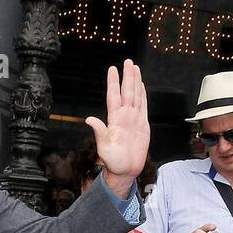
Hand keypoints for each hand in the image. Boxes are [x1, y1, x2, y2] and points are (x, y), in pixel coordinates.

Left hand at [85, 60, 149, 186]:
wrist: (126, 171)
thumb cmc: (113, 162)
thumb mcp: (104, 148)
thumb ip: (99, 132)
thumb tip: (89, 119)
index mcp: (114, 120)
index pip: (114, 96)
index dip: (113, 83)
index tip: (113, 69)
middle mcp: (124, 116)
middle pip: (126, 92)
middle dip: (127, 76)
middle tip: (128, 61)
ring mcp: (133, 119)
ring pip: (135, 96)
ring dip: (135, 82)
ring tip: (135, 68)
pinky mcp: (142, 125)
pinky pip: (144, 106)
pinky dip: (143, 95)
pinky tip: (142, 86)